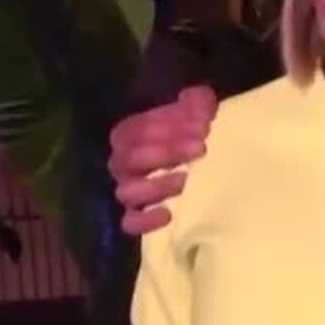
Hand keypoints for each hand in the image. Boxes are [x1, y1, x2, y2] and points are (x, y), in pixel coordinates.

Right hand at [109, 85, 218, 234]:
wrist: (199, 156)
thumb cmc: (190, 131)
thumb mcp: (196, 110)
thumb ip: (197, 101)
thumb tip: (199, 102)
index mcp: (128, 134)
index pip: (137, 130)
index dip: (167, 127)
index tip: (202, 127)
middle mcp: (122, 162)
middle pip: (131, 158)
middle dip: (167, 152)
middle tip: (200, 148)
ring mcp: (129, 189)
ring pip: (127, 191)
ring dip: (157, 185)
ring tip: (186, 179)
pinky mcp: (138, 215)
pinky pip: (130, 222)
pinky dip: (145, 220)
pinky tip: (168, 213)